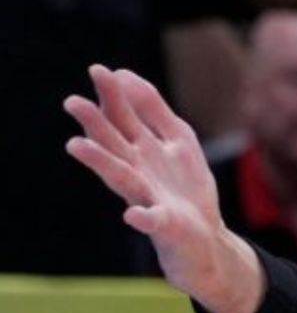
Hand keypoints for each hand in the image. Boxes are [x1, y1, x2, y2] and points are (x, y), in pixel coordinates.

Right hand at [64, 66, 264, 312]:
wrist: (207, 242)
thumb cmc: (185, 189)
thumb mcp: (178, 140)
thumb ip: (154, 110)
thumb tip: (124, 74)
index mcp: (141, 152)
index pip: (122, 120)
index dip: (113, 96)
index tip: (100, 70)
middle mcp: (138, 173)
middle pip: (114, 145)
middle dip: (95, 124)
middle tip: (73, 102)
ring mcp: (149, 199)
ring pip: (121, 178)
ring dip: (100, 162)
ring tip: (76, 146)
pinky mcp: (165, 227)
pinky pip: (153, 222)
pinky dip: (143, 217)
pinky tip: (132, 214)